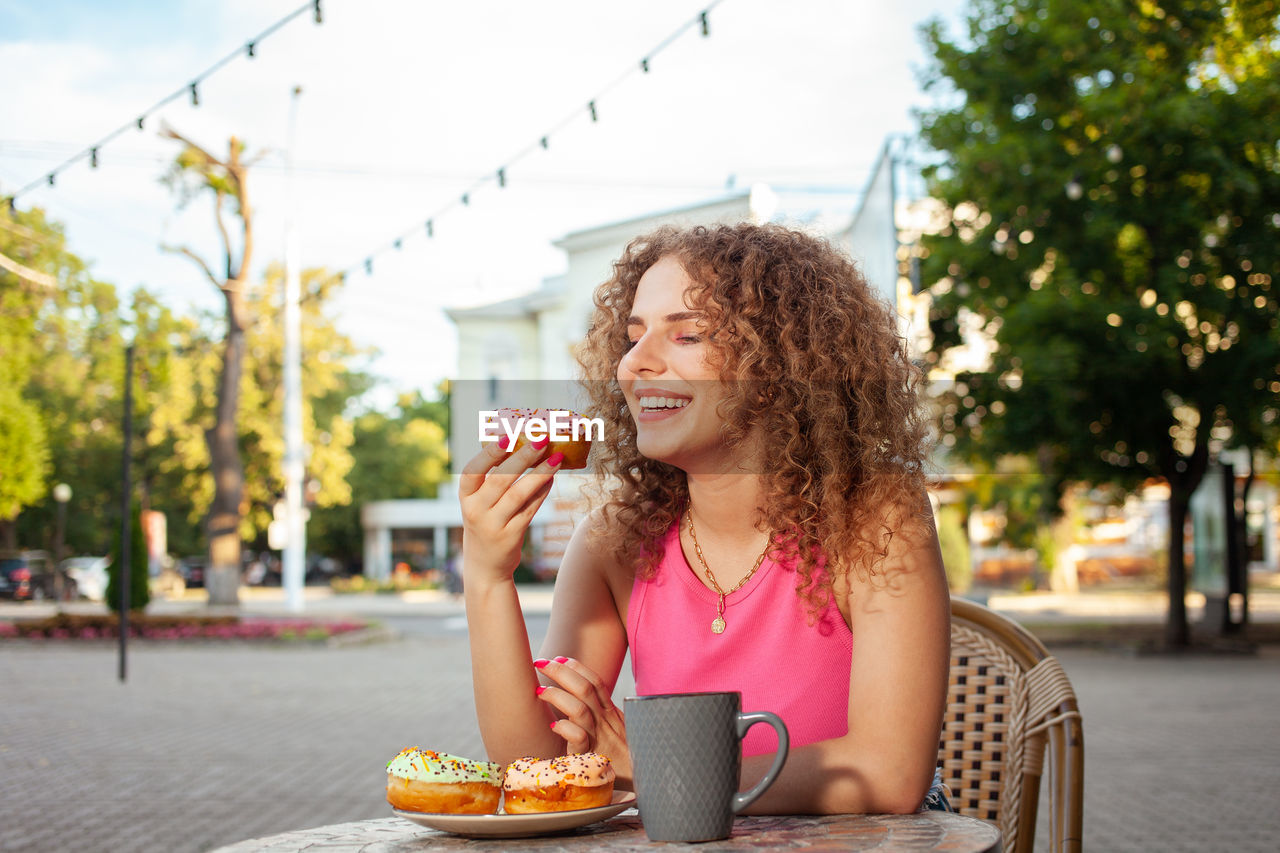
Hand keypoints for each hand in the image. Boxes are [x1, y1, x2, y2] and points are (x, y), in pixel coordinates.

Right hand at [458, 437, 561, 586]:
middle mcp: (475, 511)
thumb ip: (495, 480)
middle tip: (542, 440)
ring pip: (518, 494)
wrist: (485, 567)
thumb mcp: (480, 503)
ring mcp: (492, 525)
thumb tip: (525, 448)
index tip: (507, 436)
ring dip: (539, 474)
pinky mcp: (510, 536)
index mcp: (466, 497)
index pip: (472, 471)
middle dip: (523, 457)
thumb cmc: (485, 524)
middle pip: (500, 479)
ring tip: (557, 458)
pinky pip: (529, 510)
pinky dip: (542, 492)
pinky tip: (552, 478)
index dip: (489, 454)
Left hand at [535, 656, 631, 783]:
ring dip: (557, 696)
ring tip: (540, 691)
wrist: (646, 783)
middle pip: (584, 688)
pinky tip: (553, 725)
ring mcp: (600, 739)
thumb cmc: (630, 761)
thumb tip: (584, 705)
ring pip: (579, 709)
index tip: (560, 658)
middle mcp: (606, 723)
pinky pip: (579, 738)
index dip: (577, 668)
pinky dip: (565, 728)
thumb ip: (605, 719)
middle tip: (540, 662)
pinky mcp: (592, 758)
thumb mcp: (620, 733)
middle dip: (561, 672)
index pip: (596, 682)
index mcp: (612, 715)